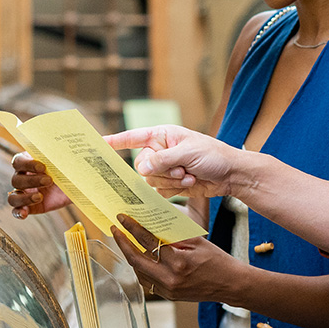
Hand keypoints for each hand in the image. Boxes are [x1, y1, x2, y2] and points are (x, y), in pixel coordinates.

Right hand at [7, 151, 70, 217]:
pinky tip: (24, 213)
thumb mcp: (63, 161)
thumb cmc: (68, 168)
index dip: (27, 164)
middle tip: (49, 181)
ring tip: (40, 197)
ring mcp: (25, 193)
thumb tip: (60, 153)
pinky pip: (17, 211)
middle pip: (16, 180)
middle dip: (32, 181)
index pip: (18, 162)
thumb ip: (57, 158)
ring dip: (25, 198)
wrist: (78, 184)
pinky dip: (18, 212)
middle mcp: (23, 177)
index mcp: (28, 162)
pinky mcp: (31, 207)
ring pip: (13, 197)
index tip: (43, 167)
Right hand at [104, 125, 246, 198]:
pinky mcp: (170, 184)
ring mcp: (164, 169)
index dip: (115, 141)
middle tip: (182, 169)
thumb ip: (163, 160)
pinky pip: (159, 192)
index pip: (133, 137)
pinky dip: (174, 190)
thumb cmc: (213, 155)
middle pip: (142, 166)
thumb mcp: (188, 153)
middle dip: (162, 171)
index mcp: (162, 136)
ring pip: (150, 181)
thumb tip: (140, 168)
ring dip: (171, 181)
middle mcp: (160, 151)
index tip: (97, 144)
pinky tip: (190, 183)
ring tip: (189, 176)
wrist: (231, 174)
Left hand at [112, 214, 237, 303]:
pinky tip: (139, 257)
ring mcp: (168, 290)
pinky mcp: (168, 296)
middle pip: (136, 259)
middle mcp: (170, 279)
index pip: (148, 241)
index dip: (132, 228)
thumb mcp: (196, 241)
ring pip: (139, 272)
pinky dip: (140, 268)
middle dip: (123, 242)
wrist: (229, 284)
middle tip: (115, 229)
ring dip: (130, 255)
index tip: (123, 218)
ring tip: (124, 241)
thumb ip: (172, 234)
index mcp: (178, 262)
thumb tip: (150, 223)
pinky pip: (147, 281)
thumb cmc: (216, 259)